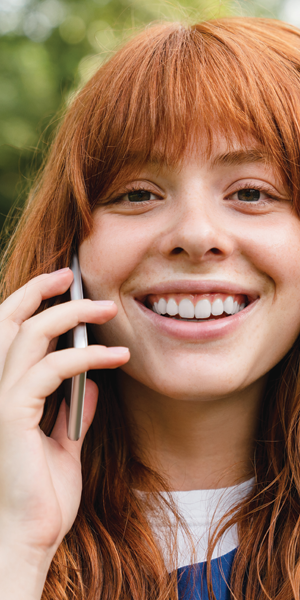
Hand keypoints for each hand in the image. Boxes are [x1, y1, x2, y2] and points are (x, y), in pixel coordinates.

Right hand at [0, 268, 128, 561]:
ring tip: (109, 308)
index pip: (9, 332)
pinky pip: (51, 369)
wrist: (28, 538)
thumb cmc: (41, 496)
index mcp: (4, 392)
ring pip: (29, 335)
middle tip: (72, 274)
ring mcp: (0, 399)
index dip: (30, 301)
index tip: (63, 285)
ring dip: (71, 315)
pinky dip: (86, 357)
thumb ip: (72, 413)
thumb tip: (90, 384)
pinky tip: (117, 357)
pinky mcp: (12, 414)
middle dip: (38, 290)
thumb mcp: (64, 445)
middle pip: (7, 320)